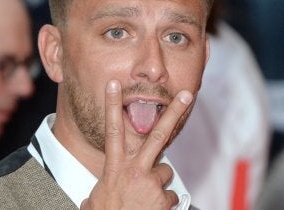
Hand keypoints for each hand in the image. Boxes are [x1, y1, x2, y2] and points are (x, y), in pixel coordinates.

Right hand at [80, 80, 192, 209]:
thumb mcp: (97, 197)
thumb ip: (109, 183)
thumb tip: (114, 184)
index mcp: (114, 169)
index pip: (112, 131)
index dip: (112, 106)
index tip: (113, 85)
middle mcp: (135, 172)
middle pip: (158, 135)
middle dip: (174, 112)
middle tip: (187, 94)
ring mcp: (151, 185)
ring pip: (165, 173)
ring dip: (159, 184)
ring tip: (144, 200)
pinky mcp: (164, 200)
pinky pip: (171, 196)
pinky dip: (164, 203)